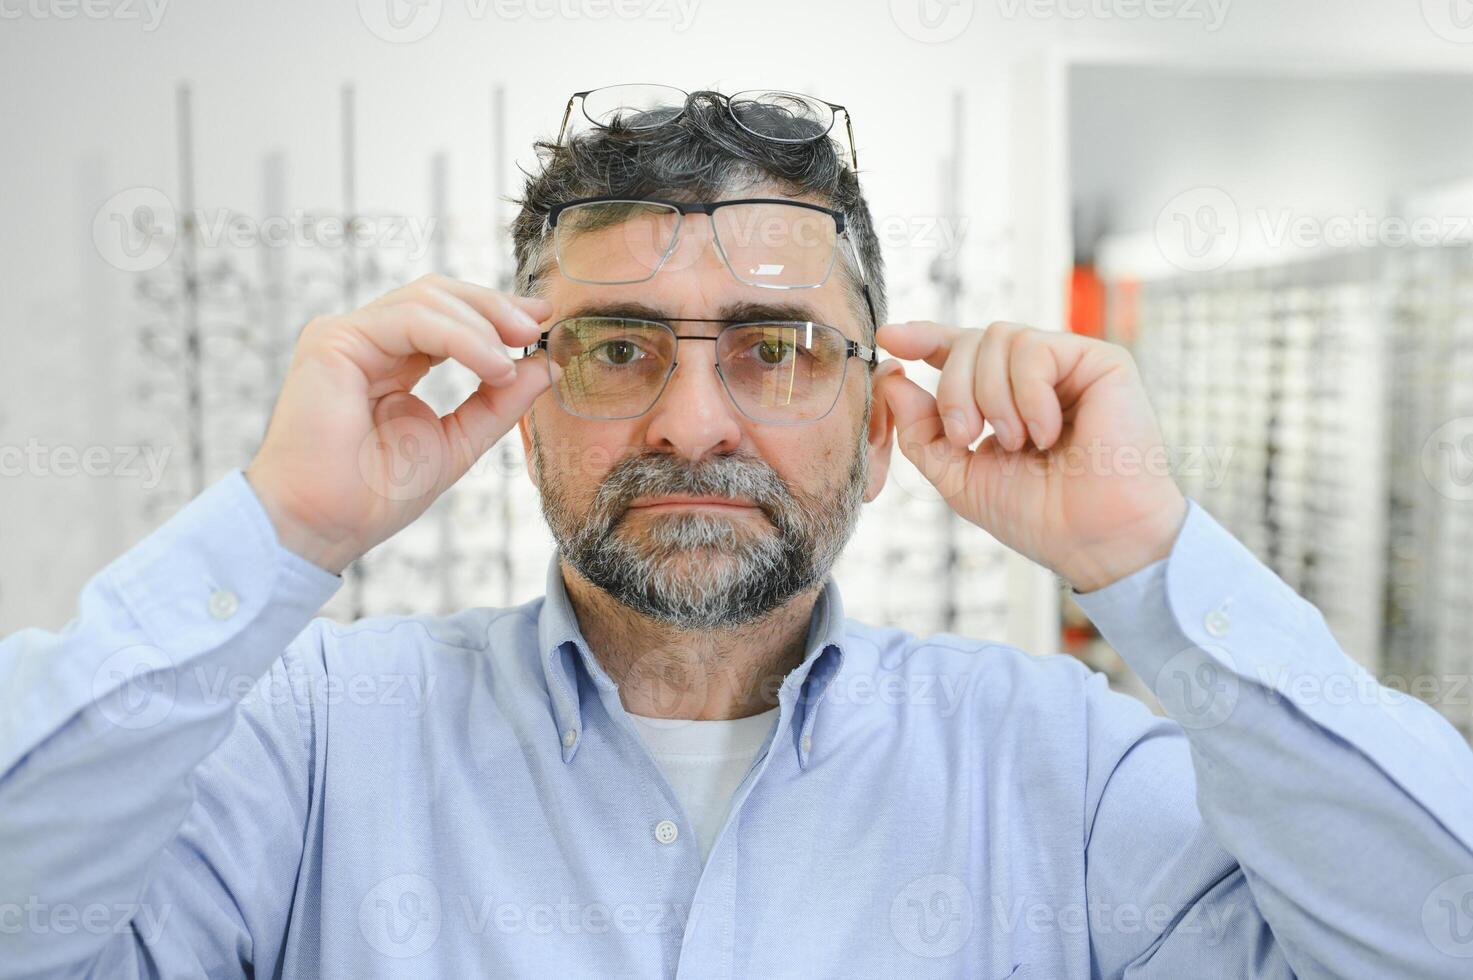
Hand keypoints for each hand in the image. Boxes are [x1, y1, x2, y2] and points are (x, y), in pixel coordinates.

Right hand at [244, 275, 554, 574]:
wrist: (325, 525)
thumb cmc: (376, 494)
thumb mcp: (459, 441)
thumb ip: (500, 403)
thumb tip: (546, 364)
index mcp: (394, 362)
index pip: (449, 316)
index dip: (496, 311)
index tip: (542, 319)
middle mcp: (369, 342)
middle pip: (439, 294)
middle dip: (493, 306)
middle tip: (535, 327)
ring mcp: (347, 336)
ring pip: (427, 299)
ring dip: (481, 324)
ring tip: (510, 362)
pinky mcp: (333, 340)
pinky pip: (409, 319)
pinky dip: (459, 337)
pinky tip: (490, 364)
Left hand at [874, 320, 1187, 592]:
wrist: (1094, 538)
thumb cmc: (1037, 515)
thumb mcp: (958, 474)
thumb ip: (920, 429)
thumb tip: (890, 379)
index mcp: (1003, 397)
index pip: (959, 350)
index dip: (923, 338)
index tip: (888, 338)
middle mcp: (1036, 375)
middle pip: (970, 341)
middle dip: (953, 389)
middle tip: (966, 438)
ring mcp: (1069, 365)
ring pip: (998, 337)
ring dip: (991, 397)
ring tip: (1017, 443)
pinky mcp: (1101, 361)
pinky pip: (1035, 349)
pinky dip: (1028, 395)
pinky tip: (1046, 433)